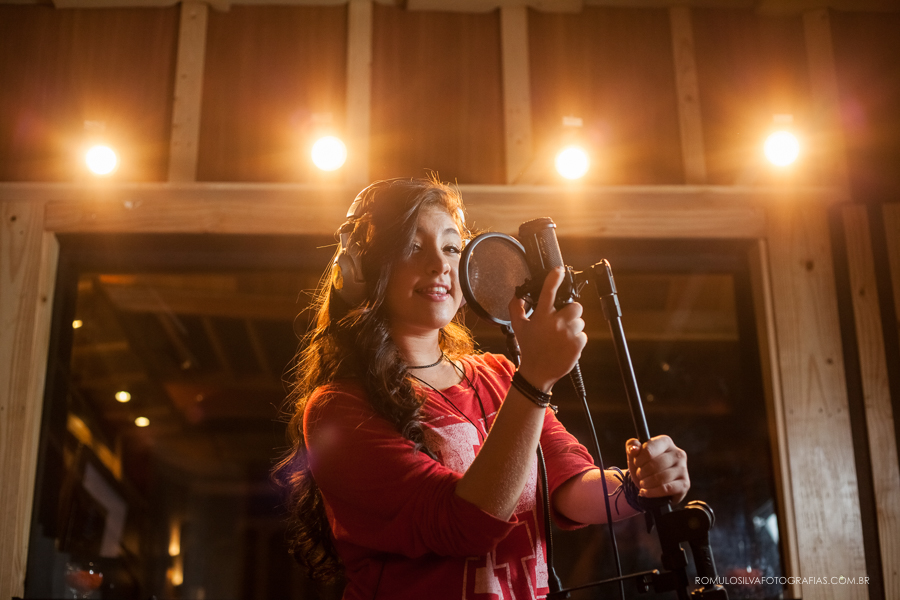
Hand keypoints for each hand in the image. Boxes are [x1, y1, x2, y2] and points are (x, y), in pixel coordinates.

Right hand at [509, 267, 586, 391]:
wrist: (538, 372)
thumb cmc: (529, 348)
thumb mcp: (518, 327)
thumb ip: (516, 308)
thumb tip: (517, 295)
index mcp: (541, 316)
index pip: (548, 291)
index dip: (554, 277)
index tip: (559, 270)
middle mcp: (556, 323)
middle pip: (575, 306)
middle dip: (570, 312)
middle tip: (562, 321)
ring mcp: (568, 333)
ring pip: (580, 321)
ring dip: (573, 326)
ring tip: (562, 336)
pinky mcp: (578, 344)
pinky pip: (583, 335)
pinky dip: (577, 339)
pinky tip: (566, 344)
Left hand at [626, 435, 689, 503]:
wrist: (651, 483)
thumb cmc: (643, 465)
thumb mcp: (634, 453)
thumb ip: (632, 446)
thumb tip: (634, 449)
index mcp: (666, 442)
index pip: (649, 450)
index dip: (639, 459)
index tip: (637, 463)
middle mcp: (678, 453)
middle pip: (655, 465)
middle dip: (642, 472)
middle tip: (639, 475)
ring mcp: (683, 469)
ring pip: (661, 478)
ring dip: (647, 483)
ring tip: (642, 483)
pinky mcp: (685, 484)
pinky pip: (667, 489)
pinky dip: (653, 492)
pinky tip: (645, 492)